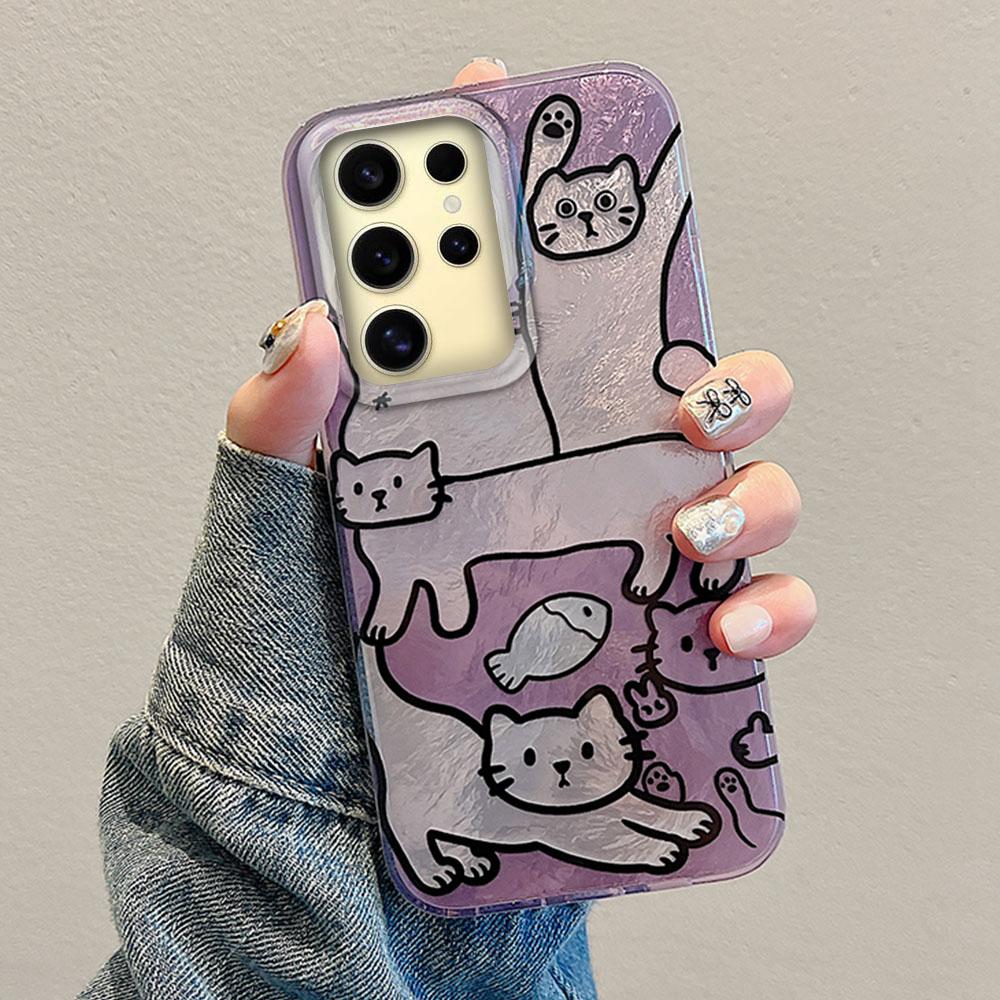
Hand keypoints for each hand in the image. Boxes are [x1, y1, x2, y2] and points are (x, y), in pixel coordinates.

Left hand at [226, 59, 814, 660]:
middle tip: (683, 391)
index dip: (546, 214)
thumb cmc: (295, 648)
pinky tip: (725, 626)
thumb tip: (310, 326)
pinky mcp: (655, 651)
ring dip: (752, 491)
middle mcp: (570, 484)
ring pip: (747, 490)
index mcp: (488, 429)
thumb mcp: (273, 524)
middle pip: (687, 390)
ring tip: (693, 522)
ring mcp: (621, 564)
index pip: (542, 312)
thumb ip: (279, 428)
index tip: (547, 138)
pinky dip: (771, 610)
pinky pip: (757, 615)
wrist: (309, 791)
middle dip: (720, 369)